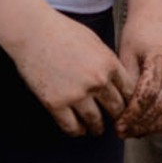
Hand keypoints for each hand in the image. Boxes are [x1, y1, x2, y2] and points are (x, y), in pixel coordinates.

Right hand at [9, 7, 130, 136]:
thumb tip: (117, 79)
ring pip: (95, 121)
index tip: (126, 107)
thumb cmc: (62, 31)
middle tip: (114, 122)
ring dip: (97, 128)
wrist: (32, 31)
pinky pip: (71, 126)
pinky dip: (76, 131)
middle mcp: (97, 81)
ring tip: (96, 129)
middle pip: (116, 108)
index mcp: (109, 64)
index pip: (129, 91)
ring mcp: (76, 93)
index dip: (128, 101)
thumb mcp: (94, 42)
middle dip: (117, 117)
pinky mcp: (55, 103)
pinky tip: (78, 130)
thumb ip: (107, 62)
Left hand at [117, 18, 161, 136]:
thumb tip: (122, 115)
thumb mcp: (125, 55)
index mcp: (161, 59)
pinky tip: (156, 129)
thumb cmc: (137, 38)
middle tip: (123, 133)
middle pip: (161, 108)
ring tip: (136, 132)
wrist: (158, 22)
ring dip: (155, 128)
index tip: (118, 126)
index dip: (132, 115)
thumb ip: (127, 84)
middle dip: (141, 125)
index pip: (147, 96)